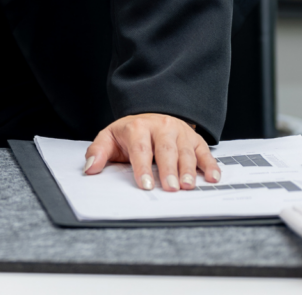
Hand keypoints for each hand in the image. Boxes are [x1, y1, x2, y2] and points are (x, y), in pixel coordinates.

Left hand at [82, 113, 220, 191]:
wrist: (152, 113)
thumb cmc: (131, 132)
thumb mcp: (110, 137)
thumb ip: (98, 151)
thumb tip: (89, 168)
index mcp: (138, 127)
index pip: (140, 149)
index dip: (142, 167)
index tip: (145, 185)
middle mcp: (161, 128)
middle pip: (166, 150)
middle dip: (168, 170)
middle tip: (171, 188)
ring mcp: (180, 133)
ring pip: (185, 152)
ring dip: (189, 170)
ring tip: (188, 186)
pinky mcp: (195, 140)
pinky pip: (204, 152)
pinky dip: (210, 165)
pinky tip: (212, 178)